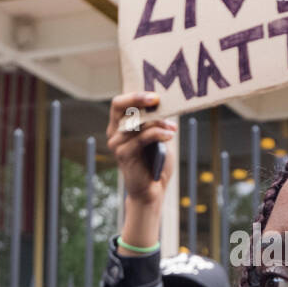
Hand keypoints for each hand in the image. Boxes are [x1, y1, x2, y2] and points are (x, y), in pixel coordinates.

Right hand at [107, 93, 176, 207]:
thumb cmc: (156, 163)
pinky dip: (157, 134)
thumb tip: (165, 104)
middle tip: (158, 99)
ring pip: (136, 122)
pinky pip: (141, 138)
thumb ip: (156, 122)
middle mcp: (114, 133)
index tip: (155, 96)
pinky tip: (169, 135)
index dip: (135, 95)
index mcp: (120, 126)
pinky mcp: (123, 155)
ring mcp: (116, 144)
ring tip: (172, 128)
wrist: (152, 191)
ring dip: (158, 122)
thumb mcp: (158, 138)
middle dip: (139, 99)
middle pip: (120, 106)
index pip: (119, 103)